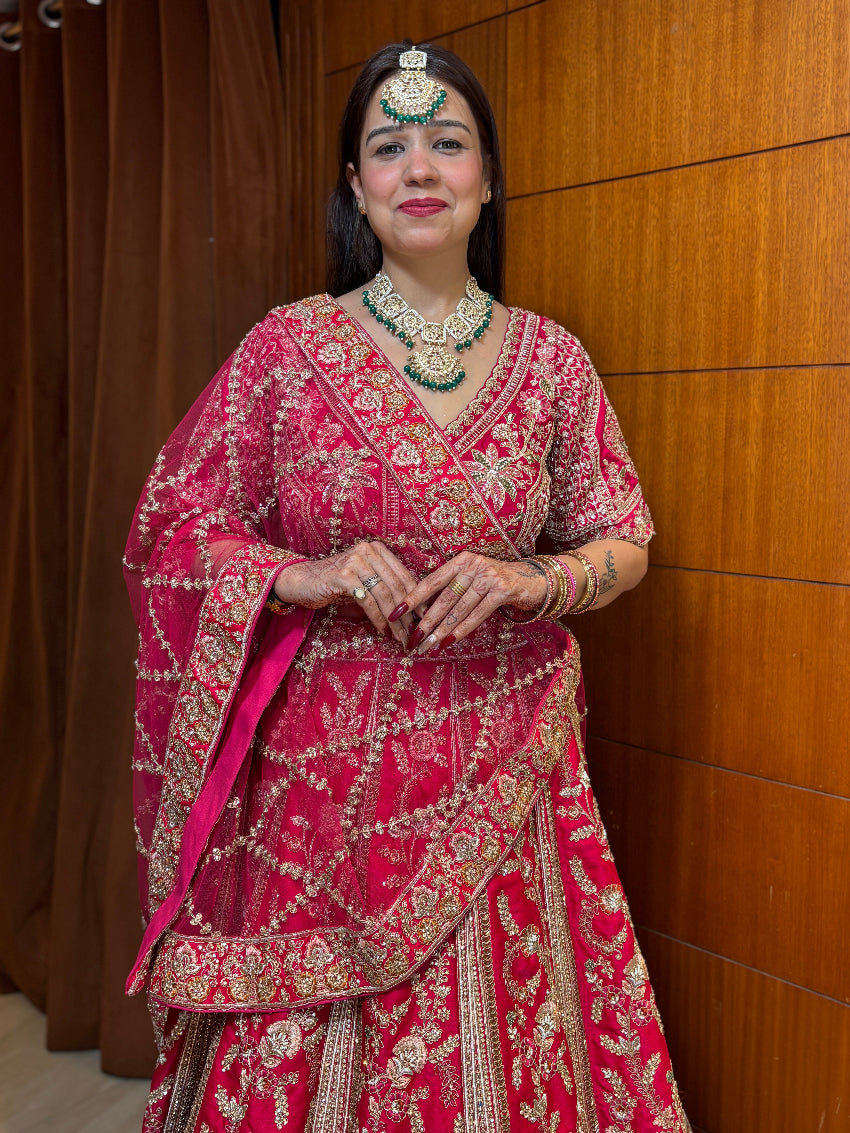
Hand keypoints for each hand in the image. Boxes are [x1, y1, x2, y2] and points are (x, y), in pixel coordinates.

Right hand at [273, 542, 417, 643]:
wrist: (301, 581)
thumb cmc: (335, 584)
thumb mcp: (363, 581)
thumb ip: (384, 589)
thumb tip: (412, 613)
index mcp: (377, 549)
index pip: (405, 575)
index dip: (417, 599)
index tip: (425, 619)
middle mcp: (367, 550)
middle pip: (397, 586)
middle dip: (407, 613)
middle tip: (412, 633)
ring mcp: (355, 561)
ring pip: (384, 594)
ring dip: (394, 620)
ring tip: (399, 636)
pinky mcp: (343, 575)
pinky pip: (367, 600)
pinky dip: (377, 617)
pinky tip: (382, 630)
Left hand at [391, 552, 546, 652]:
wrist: (534, 580)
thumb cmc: (496, 582)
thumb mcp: (472, 578)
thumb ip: (452, 588)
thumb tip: (422, 613)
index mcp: (461, 560)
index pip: (431, 580)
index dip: (412, 598)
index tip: (395, 613)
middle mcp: (473, 564)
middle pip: (443, 598)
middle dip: (425, 621)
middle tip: (412, 639)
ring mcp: (489, 576)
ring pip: (459, 608)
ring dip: (441, 630)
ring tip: (427, 645)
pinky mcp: (503, 590)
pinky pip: (477, 614)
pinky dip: (462, 629)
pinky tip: (450, 641)